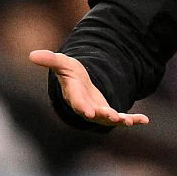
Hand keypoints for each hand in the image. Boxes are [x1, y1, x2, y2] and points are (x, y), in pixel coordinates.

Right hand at [28, 50, 149, 126]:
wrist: (81, 85)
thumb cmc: (71, 74)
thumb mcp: (63, 63)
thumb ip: (51, 60)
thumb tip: (31, 54)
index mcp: (74, 96)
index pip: (77, 103)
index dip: (82, 107)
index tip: (88, 112)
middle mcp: (86, 107)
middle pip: (95, 114)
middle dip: (104, 116)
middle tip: (113, 117)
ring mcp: (99, 112)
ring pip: (110, 119)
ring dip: (120, 120)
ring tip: (129, 121)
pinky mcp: (110, 113)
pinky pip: (123, 118)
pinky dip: (133, 120)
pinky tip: (145, 120)